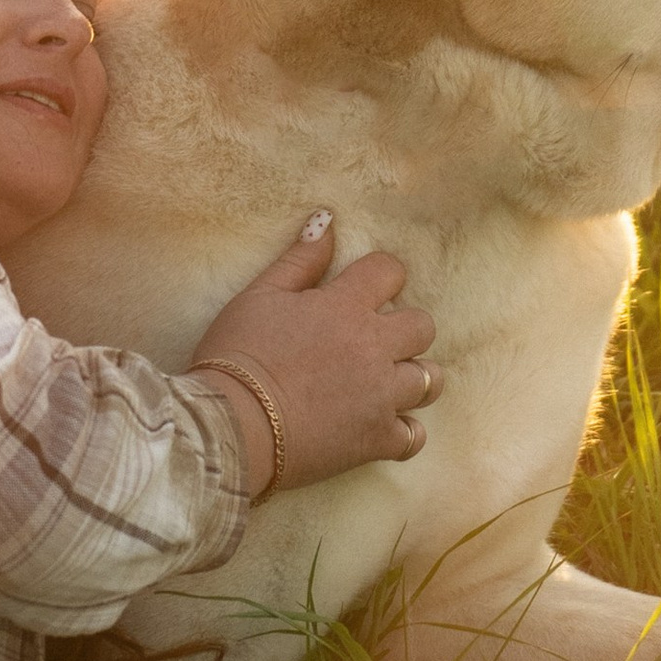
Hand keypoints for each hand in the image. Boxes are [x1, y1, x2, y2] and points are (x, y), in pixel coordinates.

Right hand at [190, 211, 437, 491]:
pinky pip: (414, 435)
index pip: (390, 271)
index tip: (367, 289)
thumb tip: (327, 221)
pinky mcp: (377, 440)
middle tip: (376, 341)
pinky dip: (403, 431)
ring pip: (429, 380)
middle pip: (423, 326)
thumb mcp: (259, 296)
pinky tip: (380, 426)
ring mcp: (381, 397)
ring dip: (412, 378)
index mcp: (346, 307)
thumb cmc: (236, 357)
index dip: (381, 276)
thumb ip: (300, 260)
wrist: (230, 427)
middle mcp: (374, 348)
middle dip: (406, 328)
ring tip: (385, 384)